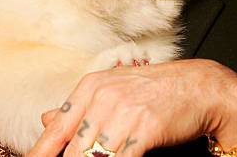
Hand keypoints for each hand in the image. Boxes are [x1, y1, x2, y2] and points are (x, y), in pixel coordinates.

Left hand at [28, 59, 236, 155]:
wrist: (196, 86)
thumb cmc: (152, 91)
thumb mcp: (111, 90)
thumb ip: (78, 107)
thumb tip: (45, 118)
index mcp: (90, 86)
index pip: (56, 129)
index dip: (40, 153)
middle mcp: (103, 96)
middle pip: (73, 149)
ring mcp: (123, 111)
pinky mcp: (144, 127)